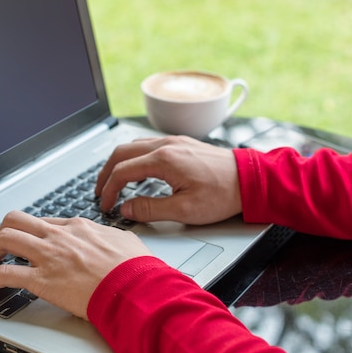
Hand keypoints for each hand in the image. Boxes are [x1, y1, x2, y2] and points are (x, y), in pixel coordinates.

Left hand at [0, 211, 151, 319]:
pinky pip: (5, 274)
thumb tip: (113, 239)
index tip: (27, 243)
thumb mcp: (125, 241)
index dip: (31, 233)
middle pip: (16, 220)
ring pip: (4, 239)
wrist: (136, 286)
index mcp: (78, 227)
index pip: (44, 222)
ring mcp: (49, 255)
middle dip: (1, 233)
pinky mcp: (43, 279)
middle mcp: (59, 236)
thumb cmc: (135, 268)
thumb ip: (111, 238)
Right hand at [95, 135, 241, 224]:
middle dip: (106, 173)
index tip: (106, 205)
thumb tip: (127, 209)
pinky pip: (148, 145)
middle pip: (121, 152)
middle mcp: (165, 145)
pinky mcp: (182, 143)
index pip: (122, 171)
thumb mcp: (185, 210)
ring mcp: (174, 141)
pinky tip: (137, 171)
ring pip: (134, 146)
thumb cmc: (223, 194)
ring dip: (119, 163)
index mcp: (163, 160)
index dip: (109, 190)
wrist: (250, 179)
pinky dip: (134, 157)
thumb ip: (150, 209)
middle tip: (100, 192)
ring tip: (114, 182)